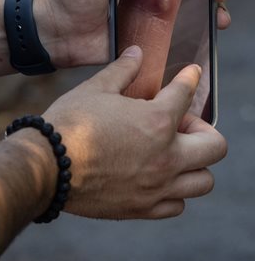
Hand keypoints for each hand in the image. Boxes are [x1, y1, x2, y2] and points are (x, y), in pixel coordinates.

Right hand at [42, 46, 226, 219]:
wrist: (45, 166)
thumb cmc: (68, 124)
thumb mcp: (94, 89)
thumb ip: (122, 71)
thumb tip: (136, 53)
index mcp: (157, 121)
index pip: (187, 93)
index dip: (190, 78)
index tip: (190, 75)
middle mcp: (166, 156)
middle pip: (215, 146)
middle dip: (202, 130)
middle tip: (179, 125)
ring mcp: (157, 186)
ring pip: (203, 181)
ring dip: (194, 164)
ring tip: (171, 155)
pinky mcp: (142, 208)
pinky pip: (177, 205)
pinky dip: (174, 192)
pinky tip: (155, 179)